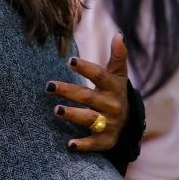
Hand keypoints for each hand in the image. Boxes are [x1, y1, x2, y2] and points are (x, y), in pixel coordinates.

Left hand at [45, 33, 128, 151]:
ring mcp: (110, 123)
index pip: (100, 76)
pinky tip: (69, 144)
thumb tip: (118, 35)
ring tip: (56, 110)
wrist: (130, 123)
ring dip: (73, 115)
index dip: (86, 68)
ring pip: (90, 119)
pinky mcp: (106, 140)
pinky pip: (95, 143)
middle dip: (69, 91)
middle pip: (88, 97)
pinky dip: (83, 145)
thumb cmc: (115, 92)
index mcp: (113, 87)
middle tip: (49, 86)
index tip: (69, 60)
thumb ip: (117, 57)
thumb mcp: (118, 76)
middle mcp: (112, 105)